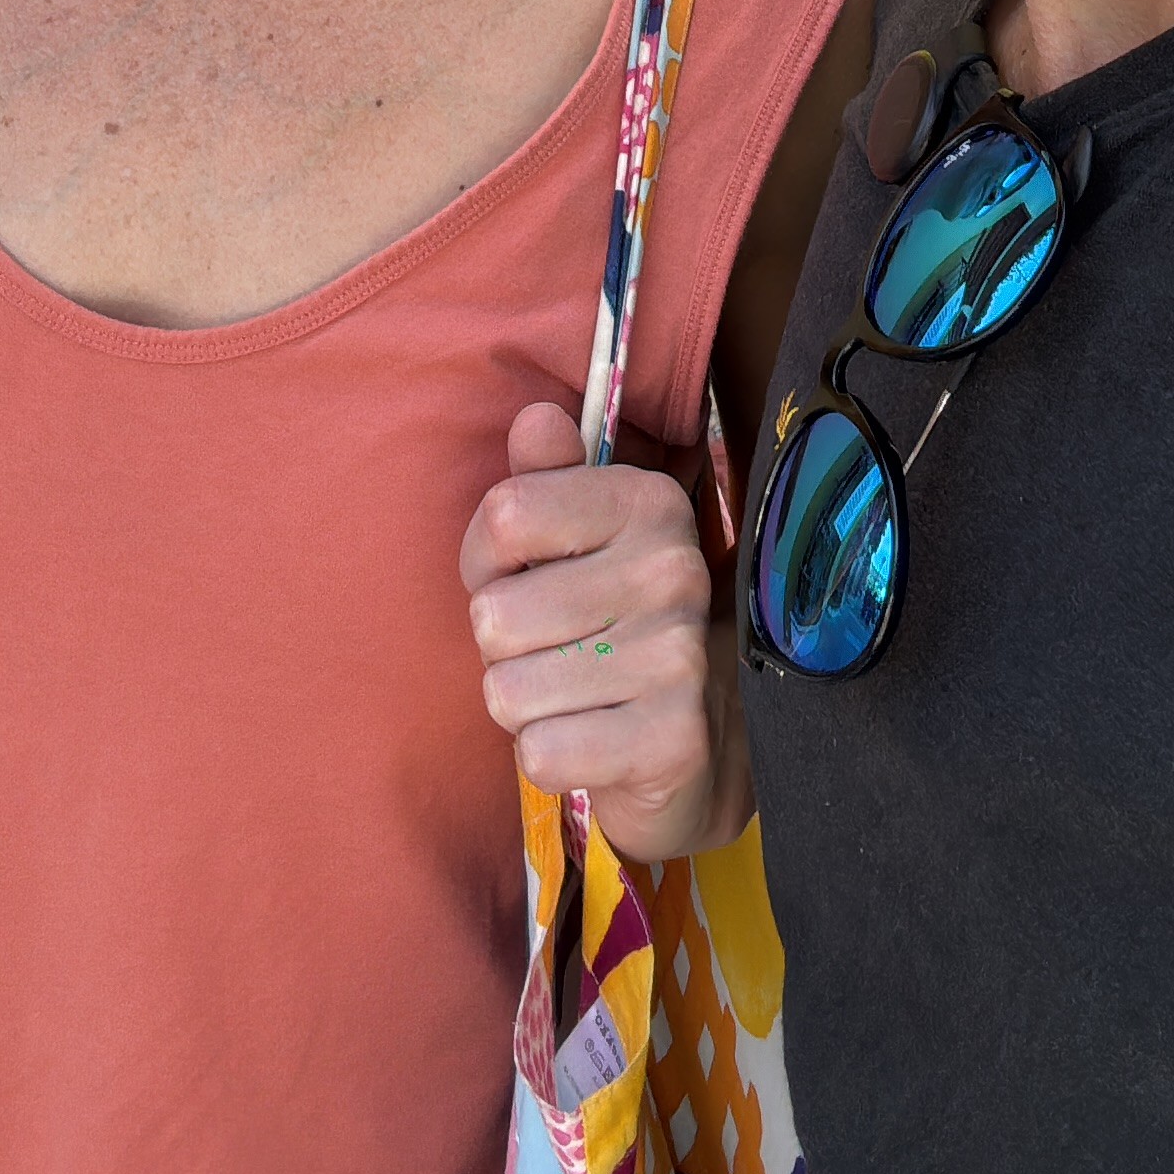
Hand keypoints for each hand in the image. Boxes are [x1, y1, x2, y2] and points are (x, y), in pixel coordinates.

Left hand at [461, 402, 751, 858]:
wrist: (687, 740)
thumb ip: (544, 477)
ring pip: (508, 691)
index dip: (486, 560)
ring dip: (523, 705)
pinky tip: (590, 740)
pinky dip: (549, 755)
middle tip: (552, 649)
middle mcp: (674, 571)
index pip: (504, 516)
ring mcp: (680, 658)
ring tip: (572, 694)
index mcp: (649, 502)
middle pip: (494, 616)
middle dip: (503, 647)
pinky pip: (540, 752)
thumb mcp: (573, 539)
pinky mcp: (673, 742)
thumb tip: (536, 418)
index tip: (523, 577)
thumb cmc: (606, 623)